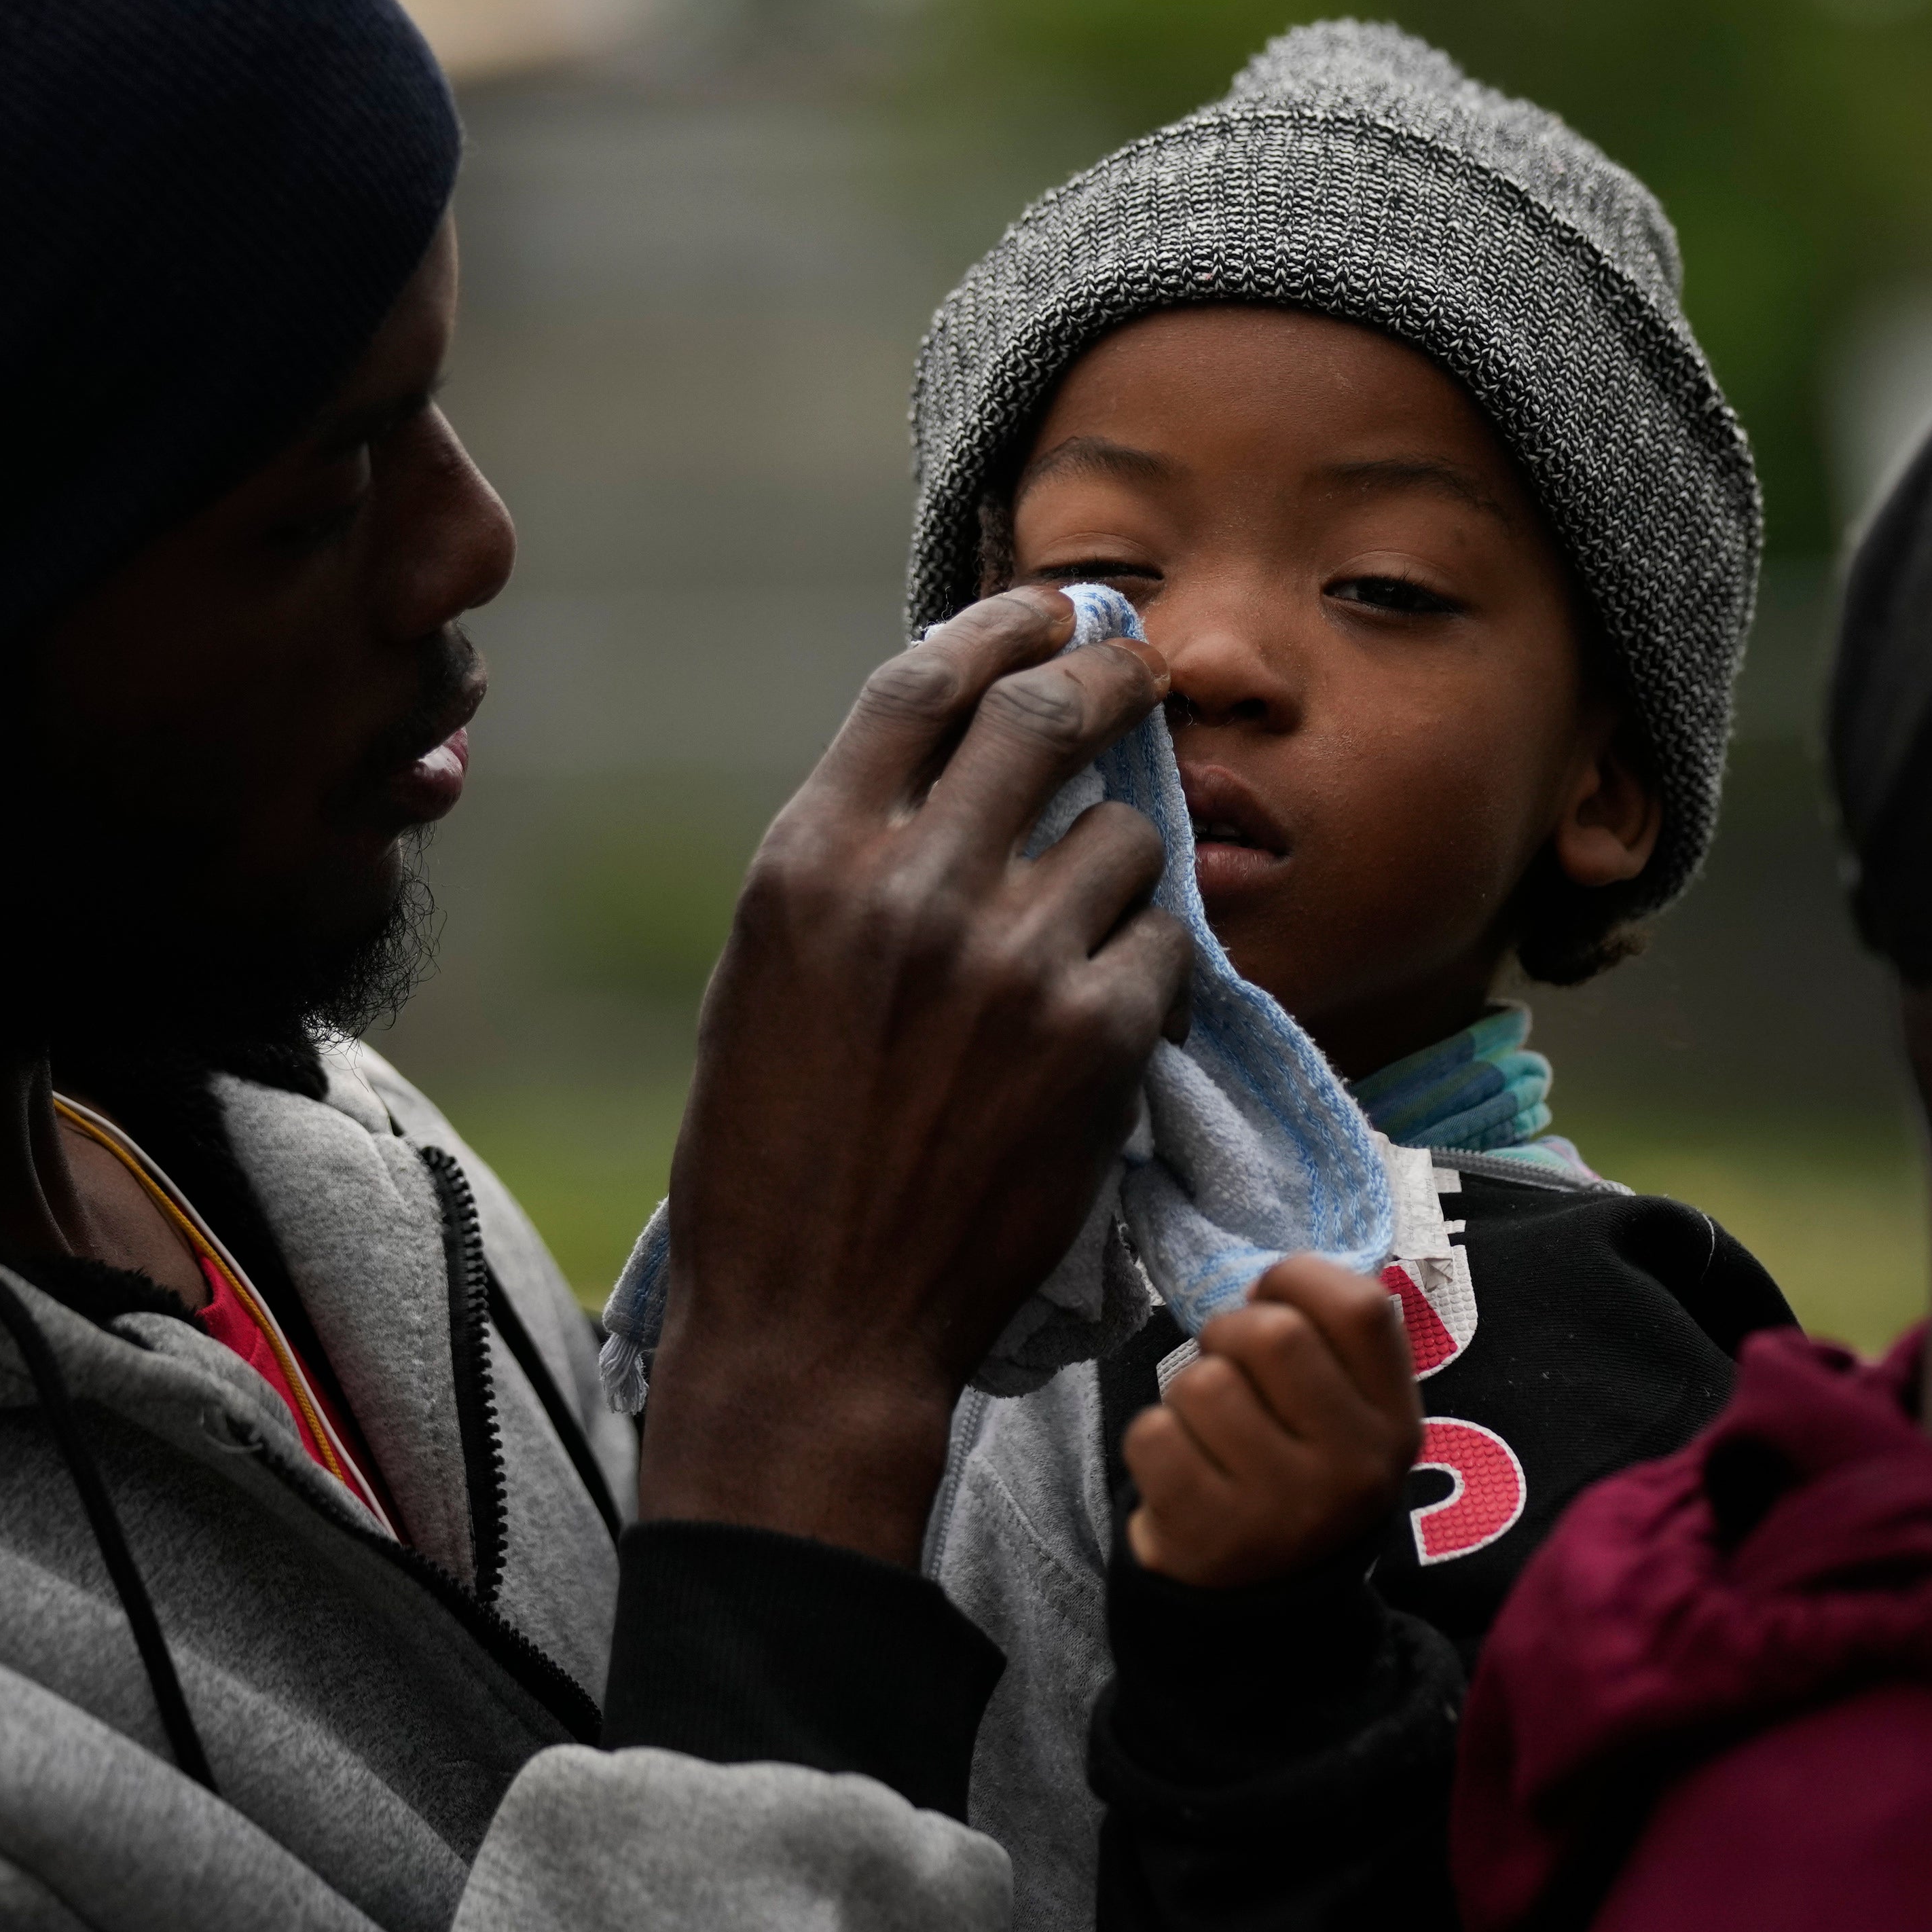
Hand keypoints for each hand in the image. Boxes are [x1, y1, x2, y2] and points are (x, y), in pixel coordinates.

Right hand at [640, 586, 1197, 1566]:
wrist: (818, 1321)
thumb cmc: (773, 1157)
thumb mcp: (768, 976)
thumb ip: (848, 866)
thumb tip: (942, 774)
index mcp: (808, 863)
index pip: (920, 685)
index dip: (999, 628)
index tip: (1050, 610)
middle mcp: (909, 890)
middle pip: (1041, 717)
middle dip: (1110, 673)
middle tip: (1143, 669)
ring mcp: (1011, 963)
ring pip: (1123, 837)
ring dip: (1128, 856)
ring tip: (1102, 905)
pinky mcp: (1095, 1039)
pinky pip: (1163, 945)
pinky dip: (1152, 959)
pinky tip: (1117, 1000)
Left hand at [1124, 1256, 1422, 1589]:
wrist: (1262, 1609)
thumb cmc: (1297, 1479)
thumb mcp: (1350, 1422)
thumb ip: (1333, 1347)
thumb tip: (1272, 1281)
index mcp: (1395, 1425)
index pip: (1363, 1307)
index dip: (1300, 1280)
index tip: (1273, 1301)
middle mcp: (1352, 1469)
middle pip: (1272, 1334)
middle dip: (1229, 1333)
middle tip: (1228, 1366)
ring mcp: (1281, 1508)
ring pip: (1203, 1382)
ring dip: (1188, 1393)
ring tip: (1207, 1430)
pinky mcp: (1208, 1537)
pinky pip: (1153, 1433)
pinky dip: (1153, 1439)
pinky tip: (1180, 1470)